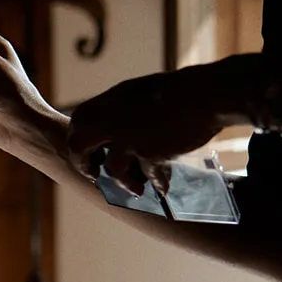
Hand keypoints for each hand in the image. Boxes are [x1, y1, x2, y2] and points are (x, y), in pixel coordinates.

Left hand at [66, 67, 224, 195]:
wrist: (203, 94)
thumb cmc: (180, 92)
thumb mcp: (141, 95)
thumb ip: (123, 112)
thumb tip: (113, 135)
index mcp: (112, 100)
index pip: (80, 121)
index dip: (80, 139)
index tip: (92, 152)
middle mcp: (113, 117)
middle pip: (78, 144)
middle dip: (84, 164)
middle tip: (95, 175)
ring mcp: (129, 136)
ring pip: (112, 168)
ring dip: (124, 182)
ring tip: (136, 189)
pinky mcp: (148, 152)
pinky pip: (146, 175)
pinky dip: (156, 183)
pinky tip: (163, 187)